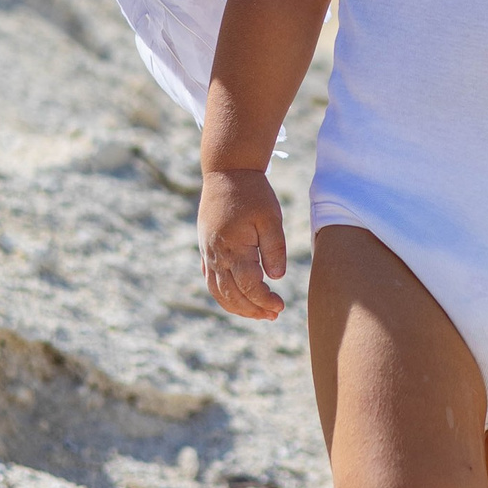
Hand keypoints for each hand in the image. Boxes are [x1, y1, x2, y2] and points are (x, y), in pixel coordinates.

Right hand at [199, 166, 286, 320]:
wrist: (226, 172)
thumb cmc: (252, 193)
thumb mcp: (270, 217)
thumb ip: (274, 248)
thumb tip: (277, 277)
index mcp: (233, 249)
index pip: (249, 287)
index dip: (265, 301)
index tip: (281, 306)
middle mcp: (216, 256)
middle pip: (231, 295)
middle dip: (252, 310)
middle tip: (273, 315)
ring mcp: (208, 253)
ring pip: (218, 291)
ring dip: (237, 307)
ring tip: (258, 313)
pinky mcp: (206, 248)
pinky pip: (210, 280)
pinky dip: (222, 295)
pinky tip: (236, 299)